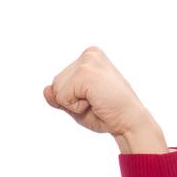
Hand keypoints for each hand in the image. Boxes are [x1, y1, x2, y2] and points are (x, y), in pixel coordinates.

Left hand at [43, 47, 167, 153]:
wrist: (129, 122)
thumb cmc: (106, 114)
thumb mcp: (76, 104)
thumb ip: (58, 96)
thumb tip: (46, 89)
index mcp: (90, 56)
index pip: (60, 80)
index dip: (72, 97)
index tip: (96, 97)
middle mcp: (89, 54)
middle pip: (56, 83)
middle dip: (71, 99)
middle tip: (97, 101)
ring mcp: (88, 62)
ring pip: (57, 90)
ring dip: (73, 103)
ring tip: (96, 101)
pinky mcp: (85, 73)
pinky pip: (61, 97)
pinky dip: (75, 107)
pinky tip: (95, 102)